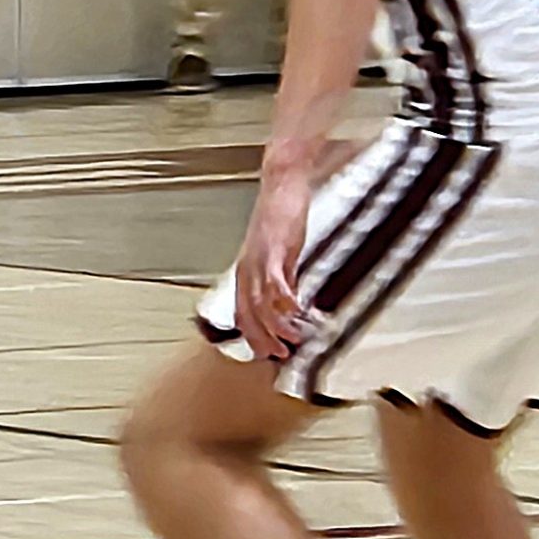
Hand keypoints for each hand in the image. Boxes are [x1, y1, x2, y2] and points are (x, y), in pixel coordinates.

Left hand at [232, 167, 315, 362]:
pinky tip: (297, 312)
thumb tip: (290, 303)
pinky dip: (285, 303)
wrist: (283, 183)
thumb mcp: (280, 253)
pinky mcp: (275, 249)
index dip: (253, 337)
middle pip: (247, 314)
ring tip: (294, 340)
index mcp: (246, 270)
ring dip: (277, 327)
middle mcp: (247, 268)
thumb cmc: (282, 213)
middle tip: (281, 355)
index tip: (267, 355)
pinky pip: (275, 283)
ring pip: (260, 304)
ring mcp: (259, 259)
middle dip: (263, 340)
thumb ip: (282, 277)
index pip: (242, 313)